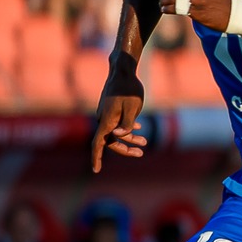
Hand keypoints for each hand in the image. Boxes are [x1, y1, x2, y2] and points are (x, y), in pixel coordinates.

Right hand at [90, 57, 147, 172]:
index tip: (96, 170)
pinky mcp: (110, 109)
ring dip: (129, 139)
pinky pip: (116, 124)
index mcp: (107, 120)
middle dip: (125, 149)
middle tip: (141, 153)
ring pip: (115, 132)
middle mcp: (103, 119)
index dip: (97, 157)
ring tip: (145, 142)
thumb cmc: (130, 89)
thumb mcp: (133, 107)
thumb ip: (127, 123)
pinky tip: (139, 128)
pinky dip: (127, 128)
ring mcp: (106, 113)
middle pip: (110, 141)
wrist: (123, 70)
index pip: (98, 143)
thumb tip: (117, 136)